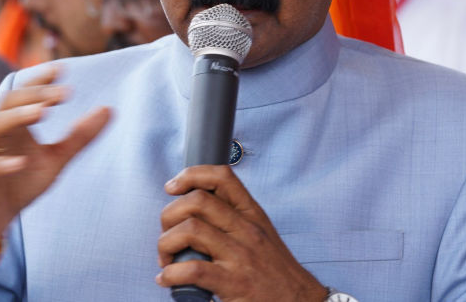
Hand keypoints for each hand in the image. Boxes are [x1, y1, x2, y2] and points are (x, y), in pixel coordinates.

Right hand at [0, 66, 109, 264]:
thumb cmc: (20, 183)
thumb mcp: (55, 159)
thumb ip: (79, 136)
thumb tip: (109, 109)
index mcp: (15, 126)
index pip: (23, 93)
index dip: (39, 79)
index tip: (62, 69)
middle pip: (9, 103)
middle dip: (36, 95)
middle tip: (65, 93)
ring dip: (19, 117)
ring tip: (43, 112)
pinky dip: (1, 164)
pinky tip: (21, 162)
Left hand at [156, 165, 327, 301]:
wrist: (299, 301)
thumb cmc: (275, 271)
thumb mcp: (260, 233)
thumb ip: (233, 218)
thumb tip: (194, 210)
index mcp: (252, 214)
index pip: (222, 176)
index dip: (191, 175)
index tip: (173, 187)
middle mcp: (246, 230)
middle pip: (198, 201)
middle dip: (169, 214)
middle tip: (166, 232)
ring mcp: (240, 256)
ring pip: (191, 230)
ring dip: (166, 243)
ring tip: (166, 258)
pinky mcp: (234, 283)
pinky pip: (193, 270)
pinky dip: (171, 274)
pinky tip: (168, 279)